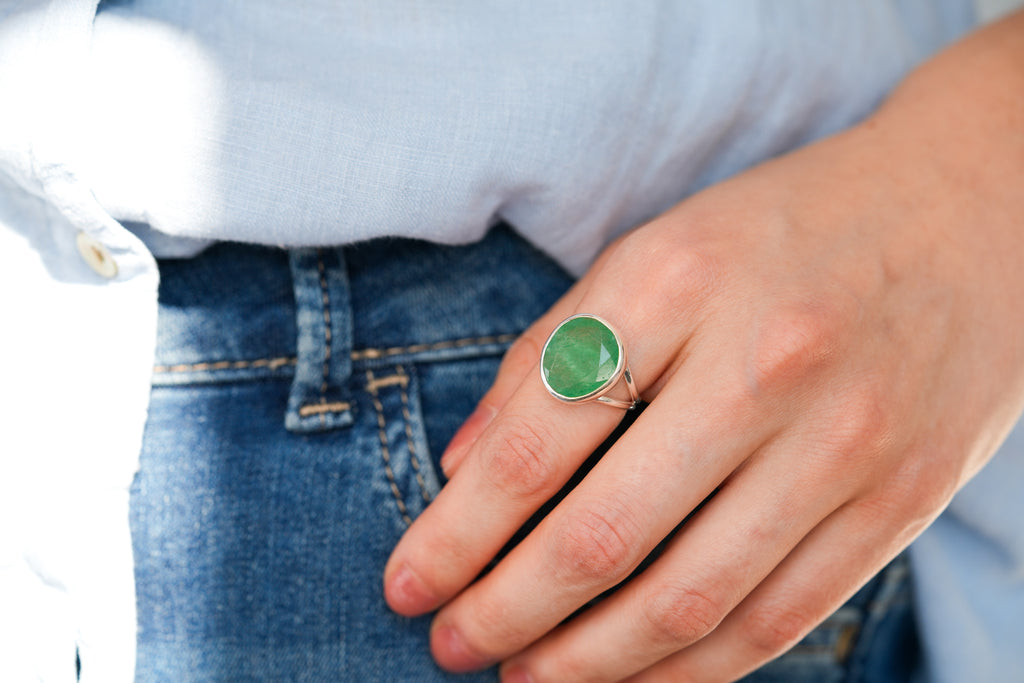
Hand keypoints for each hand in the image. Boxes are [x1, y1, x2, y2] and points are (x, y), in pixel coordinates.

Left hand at [385, 13, 1023, 681]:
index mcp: (676, 284)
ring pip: (691, 601)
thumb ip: (551, 357)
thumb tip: (462, 475)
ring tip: (526, 676)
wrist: (968, 213)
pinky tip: (630, 678)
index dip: (455, 535)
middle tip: (451, 645)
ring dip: (589, 664)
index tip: (406, 584)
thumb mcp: (653, 252)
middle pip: (604, 537)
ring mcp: (844, 442)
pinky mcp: (903, 501)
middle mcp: (764, 366)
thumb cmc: (782, 234)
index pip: (534, 445)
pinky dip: (689, 669)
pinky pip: (779, 619)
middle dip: (506, 613)